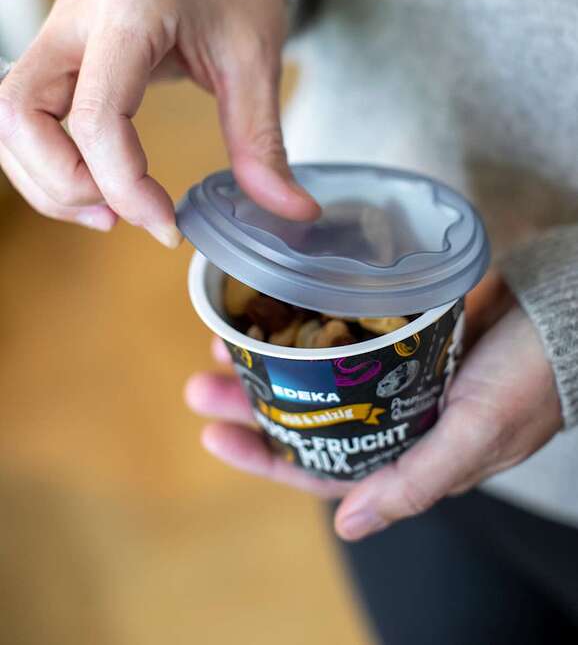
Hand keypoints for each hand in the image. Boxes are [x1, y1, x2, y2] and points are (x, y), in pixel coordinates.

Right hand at [0, 0, 318, 244]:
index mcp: (130, 11)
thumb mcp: (257, 63)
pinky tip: (96, 189)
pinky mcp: (56, 58)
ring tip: (110, 212)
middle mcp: (76, 20)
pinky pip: (24, 122)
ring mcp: (57, 37)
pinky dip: (48, 166)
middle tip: (120, 215)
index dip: (122, 185)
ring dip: (48, 181)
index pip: (95, 114)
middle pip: (18, 114)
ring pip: (9, 122)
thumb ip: (262, 142)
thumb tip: (291, 210)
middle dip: (64, 183)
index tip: (166, 225)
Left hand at [185, 271, 562, 539]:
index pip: (318, 467)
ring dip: (272, 360)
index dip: (262, 455)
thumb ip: (414, 482)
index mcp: (407, 454)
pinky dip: (307, 327)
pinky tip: (278, 310)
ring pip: (317, 374)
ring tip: (225, 338)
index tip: (212, 431)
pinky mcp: (400, 334)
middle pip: (306, 418)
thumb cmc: (529, 378)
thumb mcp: (475, 437)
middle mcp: (393, 418)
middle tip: (202, 378)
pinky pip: (340, 336)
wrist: (566, 312)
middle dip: (251, 402)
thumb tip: (349, 529)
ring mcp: (394, 374)